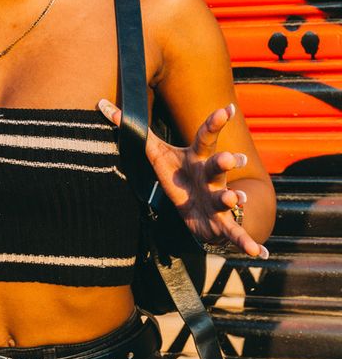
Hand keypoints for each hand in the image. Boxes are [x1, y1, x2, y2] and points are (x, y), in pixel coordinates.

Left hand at [98, 98, 269, 259]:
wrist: (195, 207)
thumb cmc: (177, 174)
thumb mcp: (155, 152)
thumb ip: (133, 129)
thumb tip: (101, 104)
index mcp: (197, 157)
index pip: (205, 136)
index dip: (215, 122)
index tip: (227, 108)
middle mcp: (211, 176)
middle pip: (218, 165)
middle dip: (224, 162)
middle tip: (231, 157)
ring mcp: (218, 199)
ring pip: (227, 197)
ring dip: (234, 199)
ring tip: (236, 199)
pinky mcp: (220, 223)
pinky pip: (235, 233)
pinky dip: (247, 244)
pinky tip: (259, 254)